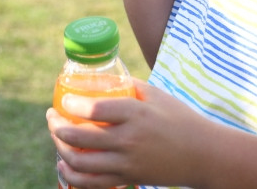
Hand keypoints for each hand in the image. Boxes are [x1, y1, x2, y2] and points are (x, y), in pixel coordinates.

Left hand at [47, 80, 204, 188]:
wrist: (203, 155)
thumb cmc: (179, 119)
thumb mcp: (155, 94)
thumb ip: (127, 85)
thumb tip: (100, 78)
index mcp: (135, 114)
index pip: (94, 109)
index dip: (71, 104)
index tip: (63, 100)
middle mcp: (129, 140)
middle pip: (80, 137)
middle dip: (57, 126)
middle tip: (52, 116)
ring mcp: (127, 163)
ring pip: (81, 162)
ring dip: (60, 150)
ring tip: (56, 138)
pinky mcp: (128, 178)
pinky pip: (92, 183)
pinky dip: (72, 175)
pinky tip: (64, 164)